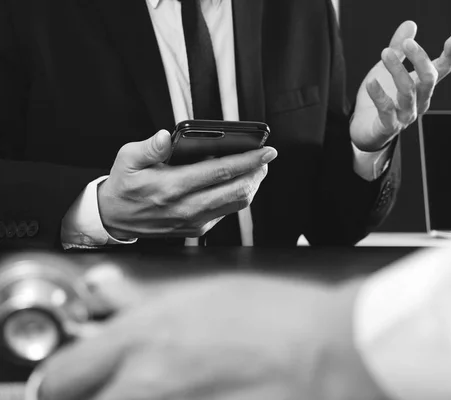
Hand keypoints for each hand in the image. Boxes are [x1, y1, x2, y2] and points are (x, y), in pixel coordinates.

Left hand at [38, 276, 383, 399]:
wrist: (328, 352)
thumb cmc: (277, 317)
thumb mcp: (205, 292)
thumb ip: (141, 299)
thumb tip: (103, 290)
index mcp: (142, 341)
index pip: (59, 378)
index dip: (64, 380)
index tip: (75, 379)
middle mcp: (145, 386)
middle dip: (94, 395)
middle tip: (122, 384)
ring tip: (175, 386)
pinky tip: (201, 394)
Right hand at [97, 130, 276, 238]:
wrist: (114, 219)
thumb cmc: (124, 185)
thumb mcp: (127, 159)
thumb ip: (149, 147)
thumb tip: (165, 136)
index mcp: (172, 187)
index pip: (221, 171)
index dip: (249, 160)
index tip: (267, 151)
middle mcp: (187, 207)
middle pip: (238, 190)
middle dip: (257, 172)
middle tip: (266, 158)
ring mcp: (194, 221)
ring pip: (237, 204)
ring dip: (252, 185)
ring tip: (257, 169)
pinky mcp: (197, 229)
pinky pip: (226, 213)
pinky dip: (239, 197)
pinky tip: (239, 183)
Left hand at [350, 21, 450, 150]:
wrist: (366, 131)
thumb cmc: (382, 98)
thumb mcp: (388, 69)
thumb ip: (398, 49)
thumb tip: (411, 24)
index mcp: (422, 87)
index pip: (442, 71)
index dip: (450, 55)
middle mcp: (419, 102)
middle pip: (428, 80)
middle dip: (420, 59)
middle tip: (407, 43)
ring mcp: (405, 116)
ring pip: (408, 92)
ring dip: (397, 71)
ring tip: (385, 53)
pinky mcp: (388, 127)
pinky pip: (387, 111)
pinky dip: (379, 95)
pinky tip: (371, 82)